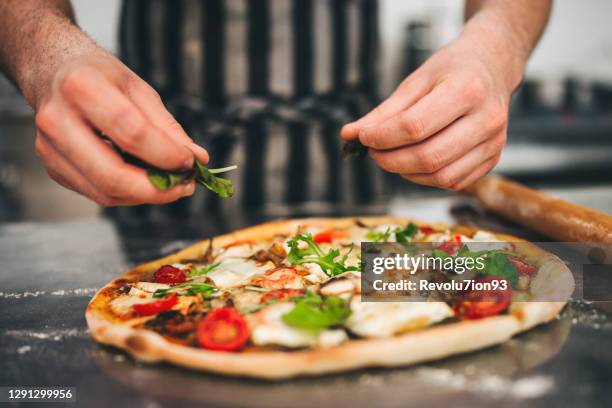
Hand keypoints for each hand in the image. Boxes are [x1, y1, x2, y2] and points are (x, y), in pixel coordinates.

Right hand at [33, 47, 208, 205]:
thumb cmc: (96, 75)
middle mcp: (57, 121)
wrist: (51, 71)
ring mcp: (50, 149)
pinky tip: (144, 180)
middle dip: (157, 189)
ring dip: (145, 195)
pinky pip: (97, 193)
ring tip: (171, 184)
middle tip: (185, 186)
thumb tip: (196, 158)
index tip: (190, 162)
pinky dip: (128, 193)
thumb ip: (167, 126)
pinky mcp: (52, 168)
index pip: (131, 133)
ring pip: (105, 192)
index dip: (166, 154)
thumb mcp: (137, 87)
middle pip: (112, 175)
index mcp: (81, 88)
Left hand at [341, 34, 519, 190]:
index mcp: (467, 89)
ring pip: (441, 176)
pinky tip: (413, 163)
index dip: (382, 137)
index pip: (415, 126)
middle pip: (429, 156)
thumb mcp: (416, 81)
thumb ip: (384, 111)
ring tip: (391, 156)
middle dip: (391, 160)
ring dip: (406, 172)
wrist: (492, 67)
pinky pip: (453, 182)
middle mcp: (487, 118)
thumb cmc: (452, 70)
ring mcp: (494, 142)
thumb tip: (348, 134)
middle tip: (373, 151)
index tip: (363, 136)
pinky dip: (425, 178)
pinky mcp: (493, 158)